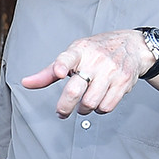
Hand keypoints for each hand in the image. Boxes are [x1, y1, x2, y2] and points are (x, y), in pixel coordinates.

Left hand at [19, 29, 150, 116]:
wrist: (132, 46)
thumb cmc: (96, 51)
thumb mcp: (73, 55)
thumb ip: (49, 72)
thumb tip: (26, 83)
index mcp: (79, 51)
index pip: (68, 58)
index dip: (61, 66)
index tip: (59, 72)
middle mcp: (95, 60)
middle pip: (75, 90)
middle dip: (64, 106)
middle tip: (61, 112)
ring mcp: (110, 72)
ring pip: (90, 103)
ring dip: (83, 109)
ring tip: (82, 104)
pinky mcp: (123, 83)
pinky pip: (107, 106)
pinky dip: (99, 109)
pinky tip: (98, 102)